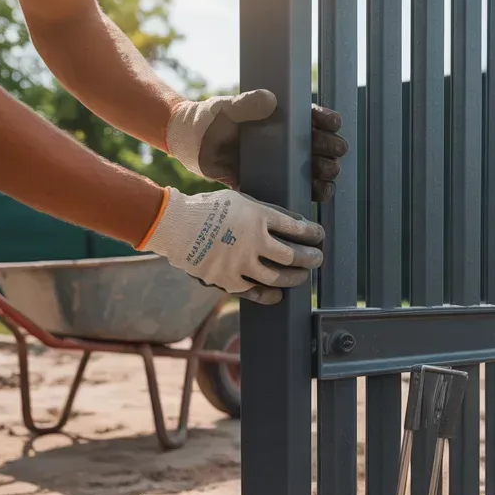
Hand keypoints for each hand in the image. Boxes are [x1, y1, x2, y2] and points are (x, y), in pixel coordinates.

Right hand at [141, 187, 323, 303]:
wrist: (174, 225)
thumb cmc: (209, 208)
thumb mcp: (241, 200)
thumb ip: (266, 212)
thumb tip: (296, 223)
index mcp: (259, 217)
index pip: (297, 228)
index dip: (313, 234)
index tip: (320, 236)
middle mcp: (254, 241)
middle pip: (294, 255)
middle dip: (312, 258)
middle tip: (318, 258)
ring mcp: (241, 263)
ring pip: (279, 276)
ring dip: (296, 278)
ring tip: (303, 276)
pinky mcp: (228, 280)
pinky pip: (256, 292)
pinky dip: (270, 295)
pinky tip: (279, 294)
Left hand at [166, 91, 347, 202]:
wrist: (189, 145)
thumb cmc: (210, 119)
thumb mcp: (227, 108)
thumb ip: (246, 103)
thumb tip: (271, 99)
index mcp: (283, 120)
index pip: (313, 118)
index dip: (327, 121)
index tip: (330, 123)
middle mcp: (287, 143)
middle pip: (321, 146)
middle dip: (331, 149)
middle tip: (332, 152)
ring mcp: (281, 165)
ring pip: (314, 171)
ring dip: (326, 174)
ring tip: (326, 177)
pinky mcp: (271, 183)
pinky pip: (296, 190)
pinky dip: (310, 194)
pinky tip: (317, 194)